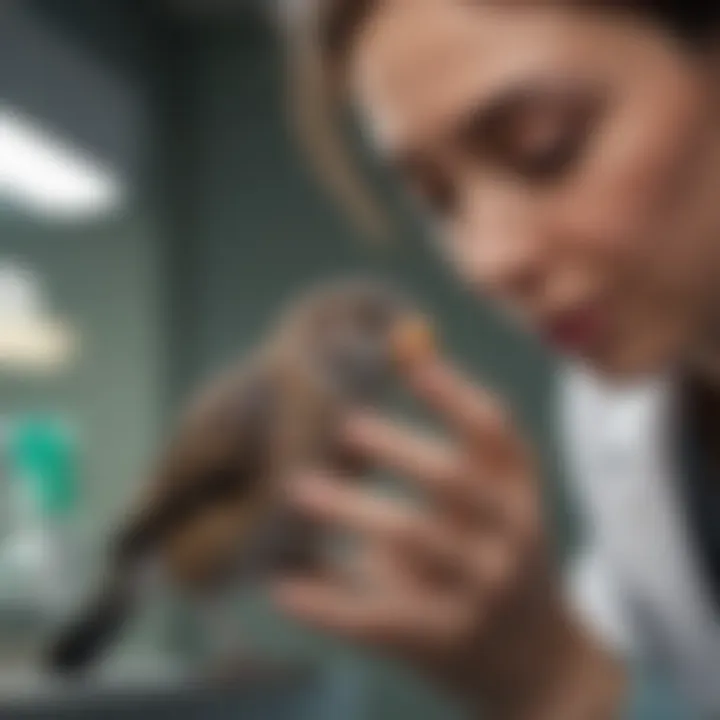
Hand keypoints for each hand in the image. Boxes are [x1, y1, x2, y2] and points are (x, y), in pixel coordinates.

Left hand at [274, 355, 622, 718]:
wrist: (536, 660)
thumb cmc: (495, 557)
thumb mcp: (495, 505)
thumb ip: (461, 454)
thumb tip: (406, 363)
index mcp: (520, 494)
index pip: (496, 431)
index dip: (453, 391)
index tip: (408, 356)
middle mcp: (512, 537)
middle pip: (451, 479)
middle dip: (397, 447)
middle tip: (346, 427)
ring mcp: (483, 592)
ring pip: (411, 537)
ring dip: (349, 508)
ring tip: (298, 488)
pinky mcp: (448, 641)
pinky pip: (379, 616)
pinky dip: (326, 601)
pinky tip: (281, 585)